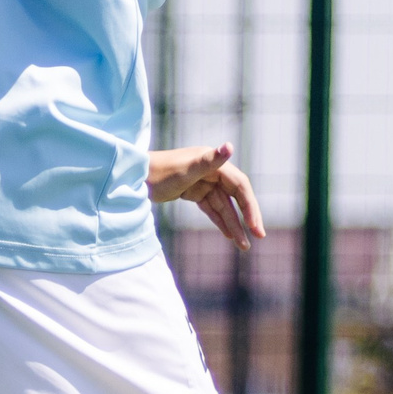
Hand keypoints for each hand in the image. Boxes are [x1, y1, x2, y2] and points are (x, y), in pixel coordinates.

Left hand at [148, 142, 264, 250]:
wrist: (133, 177)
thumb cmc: (158, 172)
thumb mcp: (185, 170)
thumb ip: (209, 160)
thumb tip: (229, 146)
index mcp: (213, 163)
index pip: (239, 186)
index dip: (249, 205)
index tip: (254, 226)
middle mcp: (211, 171)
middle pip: (236, 197)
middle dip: (247, 217)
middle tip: (259, 237)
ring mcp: (203, 182)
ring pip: (224, 207)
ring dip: (233, 225)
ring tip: (243, 246)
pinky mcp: (193, 192)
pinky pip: (212, 209)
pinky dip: (220, 221)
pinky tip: (230, 236)